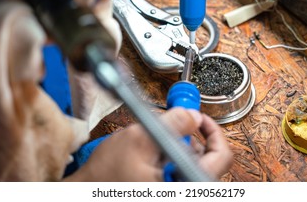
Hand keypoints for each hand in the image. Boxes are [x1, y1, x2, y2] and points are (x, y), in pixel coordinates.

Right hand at [65, 108, 232, 180]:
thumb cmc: (105, 176)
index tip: (198, 118)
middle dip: (189, 137)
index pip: (220, 157)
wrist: (85, 189)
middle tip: (172, 125)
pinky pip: (176, 168)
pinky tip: (150, 152)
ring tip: (153, 142)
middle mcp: (183, 189)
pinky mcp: (164, 188)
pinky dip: (167, 154)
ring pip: (190, 162)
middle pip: (206, 158)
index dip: (212, 131)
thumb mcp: (139, 139)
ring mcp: (174, 189)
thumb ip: (172, 123)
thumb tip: (192, 115)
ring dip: (177, 145)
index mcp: (184, 185)